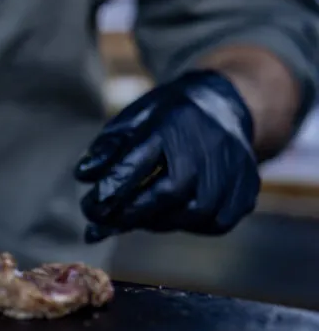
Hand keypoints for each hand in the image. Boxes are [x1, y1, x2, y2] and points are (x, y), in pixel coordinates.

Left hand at [75, 69, 259, 241]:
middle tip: (102, 221)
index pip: (138, 163)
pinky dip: (187, 224)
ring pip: (191, 215)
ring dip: (156, 222)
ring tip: (135, 215)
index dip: (112, 189)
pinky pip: (214, 223)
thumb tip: (83, 175)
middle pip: (168, 194)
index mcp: (172, 124)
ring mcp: (232, 171)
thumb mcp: (134, 118)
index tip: (91, 206)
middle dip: (130, 214)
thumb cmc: (169, 117)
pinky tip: (169, 214)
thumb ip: (108, 147)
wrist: (226, 105)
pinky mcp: (246, 191)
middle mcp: (207, 148)